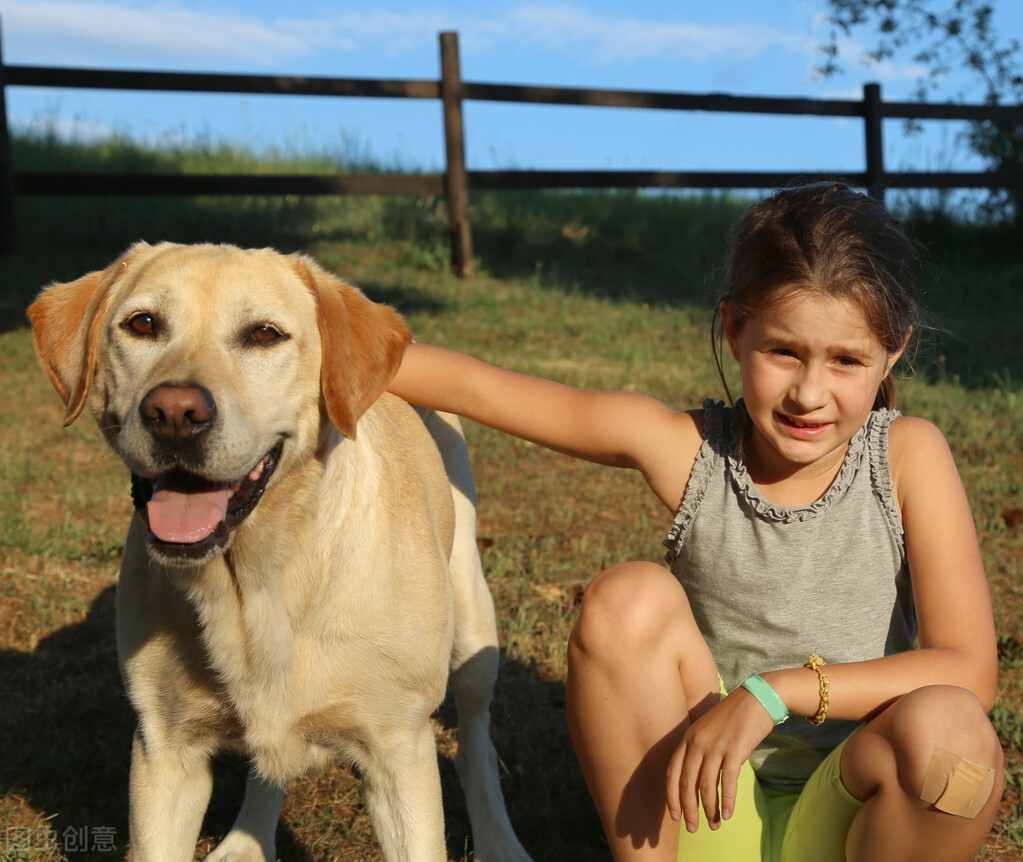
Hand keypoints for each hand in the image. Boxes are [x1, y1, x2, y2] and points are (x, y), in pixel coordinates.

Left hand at [666, 687, 774, 832]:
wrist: (755, 699)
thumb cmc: (732, 719)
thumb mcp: (707, 730)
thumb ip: (697, 750)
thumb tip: (693, 781)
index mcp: (687, 738)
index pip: (672, 772)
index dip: (672, 796)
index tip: (674, 816)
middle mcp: (697, 742)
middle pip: (687, 783)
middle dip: (689, 809)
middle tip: (693, 828)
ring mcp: (715, 745)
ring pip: (706, 786)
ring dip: (709, 809)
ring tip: (714, 824)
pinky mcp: (734, 750)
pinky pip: (727, 781)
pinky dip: (727, 801)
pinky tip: (728, 814)